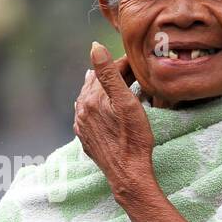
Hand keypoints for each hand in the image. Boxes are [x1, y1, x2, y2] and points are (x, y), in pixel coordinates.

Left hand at [74, 42, 155, 201]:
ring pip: (89, 98)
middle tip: (132, 70)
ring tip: (115, 81)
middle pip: (96, 83)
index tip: (140, 61)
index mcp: (91, 99)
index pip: (107, 71)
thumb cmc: (133, 139)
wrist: (128, 175)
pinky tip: (100, 106)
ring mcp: (82, 126)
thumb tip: (95, 46)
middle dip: (113, 74)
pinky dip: (96, 105)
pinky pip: (87, 114)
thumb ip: (110, 74)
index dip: (125, 64)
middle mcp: (81, 110)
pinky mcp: (86, 139)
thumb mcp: (127, 103)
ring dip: (102, 88)